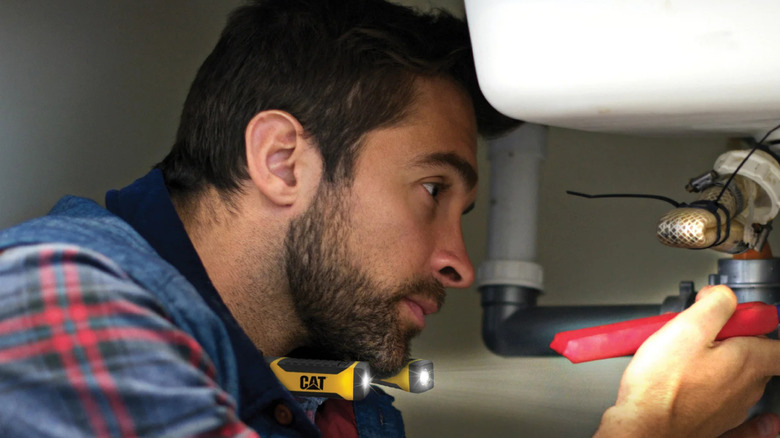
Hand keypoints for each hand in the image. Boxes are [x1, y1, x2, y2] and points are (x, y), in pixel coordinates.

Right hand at [594, 285, 779, 436]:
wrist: (643, 427)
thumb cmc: (661, 386)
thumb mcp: (687, 327)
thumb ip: (715, 304)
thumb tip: (724, 296)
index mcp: (748, 362)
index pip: (779, 344)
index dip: (763, 325)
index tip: (740, 318)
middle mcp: (746, 388)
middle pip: (756, 358)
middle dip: (734, 340)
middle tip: (701, 332)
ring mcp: (732, 409)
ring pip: (738, 380)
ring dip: (721, 365)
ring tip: (688, 357)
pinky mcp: (714, 424)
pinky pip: (745, 422)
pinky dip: (754, 420)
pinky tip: (756, 419)